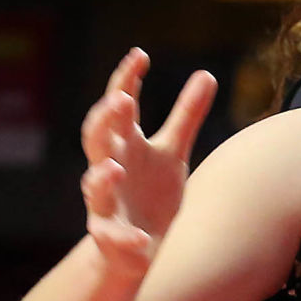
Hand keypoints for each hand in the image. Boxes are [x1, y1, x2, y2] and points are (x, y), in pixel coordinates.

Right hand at [80, 49, 217, 273]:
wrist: (137, 245)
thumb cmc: (152, 192)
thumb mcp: (173, 151)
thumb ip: (187, 115)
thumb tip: (207, 73)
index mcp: (125, 144)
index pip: (120, 106)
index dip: (126, 80)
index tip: (140, 55)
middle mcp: (109, 167)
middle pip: (96, 138)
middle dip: (105, 120)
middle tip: (120, 100)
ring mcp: (105, 202)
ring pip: (93, 186)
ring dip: (102, 177)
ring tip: (115, 168)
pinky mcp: (108, 235)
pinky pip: (111, 236)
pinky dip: (125, 237)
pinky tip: (141, 237)